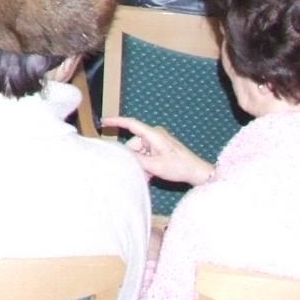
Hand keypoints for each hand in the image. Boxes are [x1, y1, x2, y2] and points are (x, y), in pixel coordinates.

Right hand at [100, 115, 214, 186]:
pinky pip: (147, 154)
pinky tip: (150, 176)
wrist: (196, 172)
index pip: (131, 124)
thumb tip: (123, 156)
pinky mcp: (161, 148)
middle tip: (137, 172)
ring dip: (141, 164)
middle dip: (134, 158)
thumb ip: (137, 160)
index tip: (103, 122)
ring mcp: (158, 141)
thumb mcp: (155, 165)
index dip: (116, 122)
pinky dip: (147, 164)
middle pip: (134, 144)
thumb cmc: (179, 167)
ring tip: (147, 177)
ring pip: (140, 152)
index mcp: (153, 134)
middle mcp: (154, 135)